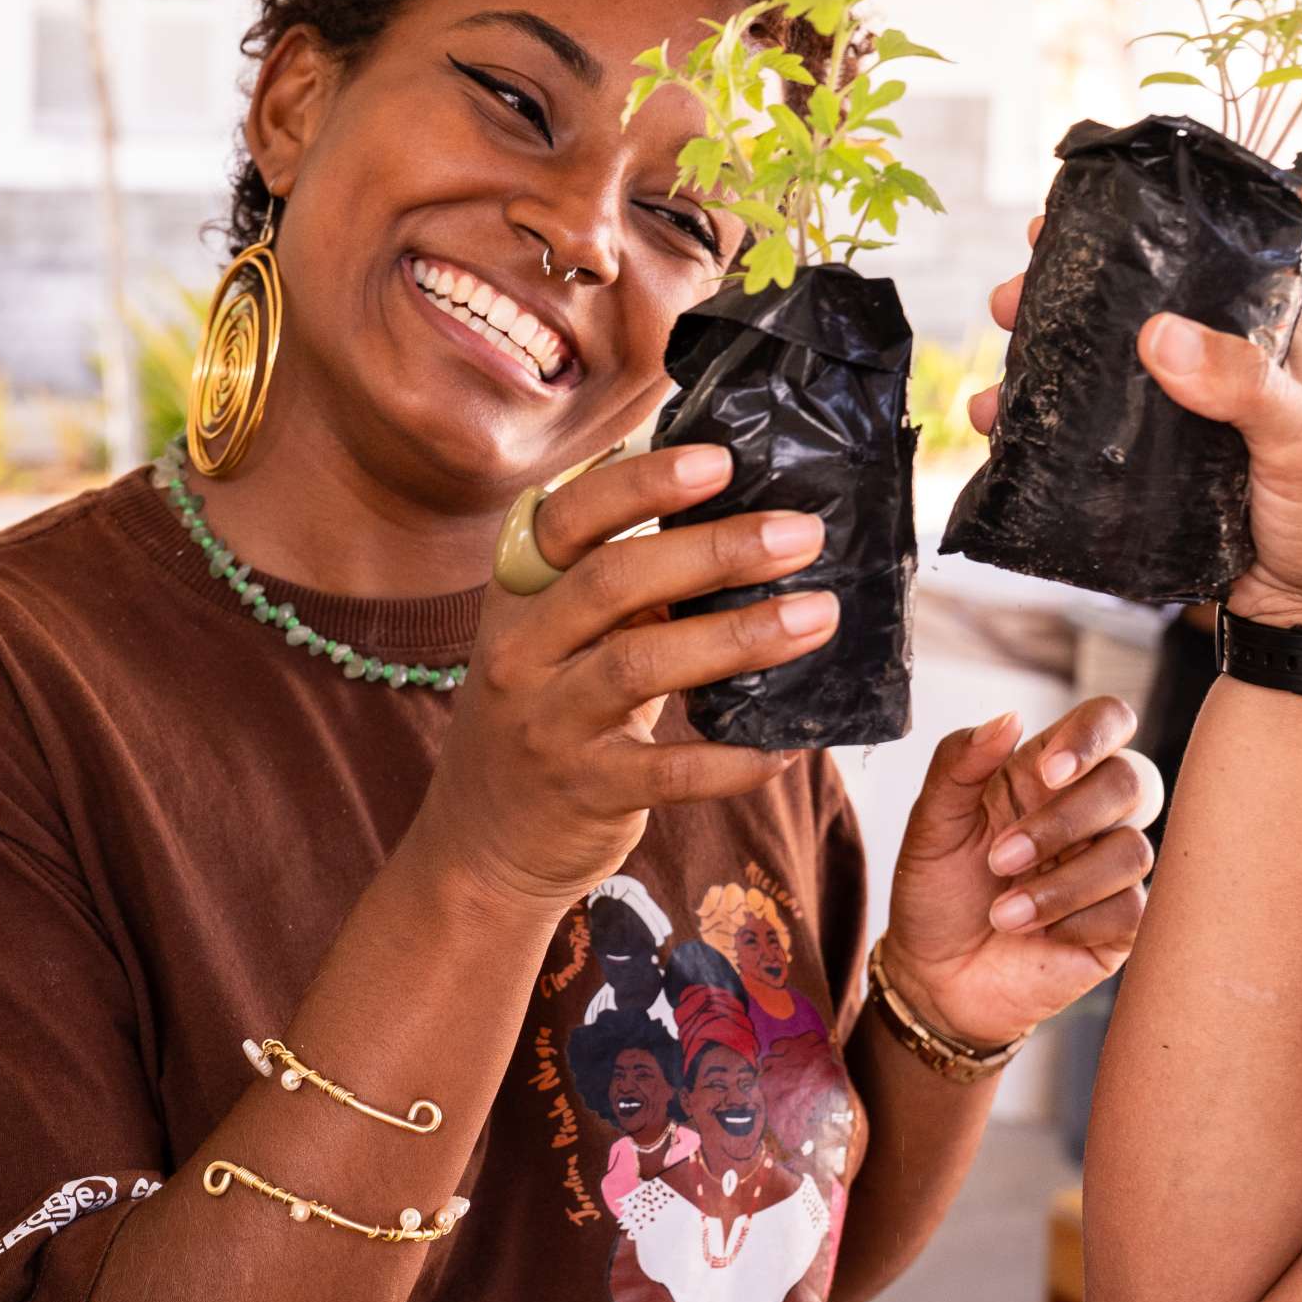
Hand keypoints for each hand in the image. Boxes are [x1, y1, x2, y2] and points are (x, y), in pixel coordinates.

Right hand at [404, 443, 841, 915]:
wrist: (483, 839)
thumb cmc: (546, 709)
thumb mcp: (554, 635)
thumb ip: (618, 583)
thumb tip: (732, 510)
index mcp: (518, 594)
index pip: (568, 519)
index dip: (641, 484)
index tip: (721, 461)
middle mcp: (521, 651)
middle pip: (612, 582)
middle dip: (715, 550)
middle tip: (800, 534)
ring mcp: (547, 723)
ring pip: (640, 665)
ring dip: (739, 636)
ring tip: (817, 615)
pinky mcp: (584, 791)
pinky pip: (668, 770)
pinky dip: (733, 757)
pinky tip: (789, 741)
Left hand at [878, 698, 1161, 1049]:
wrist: (934, 976)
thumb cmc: (936, 891)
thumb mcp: (931, 823)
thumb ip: (959, 763)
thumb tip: (1008, 718)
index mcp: (1045, 775)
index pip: (1106, 720)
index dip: (1093, 735)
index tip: (1048, 771)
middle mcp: (1088, 813)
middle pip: (1131, 781)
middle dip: (1065, 822)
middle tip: (1001, 859)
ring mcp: (1108, 868)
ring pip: (1132, 850)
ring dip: (1062, 884)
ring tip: (1003, 913)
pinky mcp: (1121, 924)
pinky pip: (1133, 909)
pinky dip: (1077, 921)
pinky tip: (1037, 935)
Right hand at [974, 215, 1301, 634]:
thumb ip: (1243, 385)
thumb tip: (1160, 336)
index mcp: (1259, 337)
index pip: (1188, 263)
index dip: (1127, 238)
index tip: (1066, 226)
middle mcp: (1210, 371)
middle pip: (1120, 318)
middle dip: (1054, 305)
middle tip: (1006, 302)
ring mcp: (1174, 425)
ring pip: (1092, 381)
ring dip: (1034, 374)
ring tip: (991, 386)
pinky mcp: (1147, 478)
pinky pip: (1083, 446)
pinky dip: (1037, 437)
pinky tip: (1000, 437)